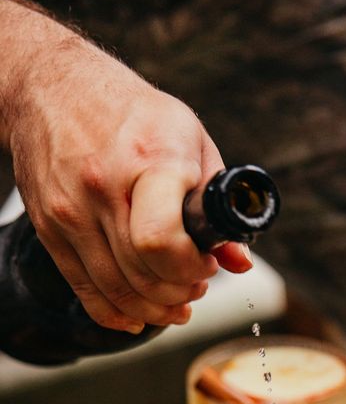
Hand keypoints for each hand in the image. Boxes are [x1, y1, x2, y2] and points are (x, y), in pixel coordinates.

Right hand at [8, 37, 251, 332]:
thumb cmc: (134, 113)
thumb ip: (217, 202)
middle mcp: (102, 188)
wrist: (53, 86)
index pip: (162, 242)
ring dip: (155, 308)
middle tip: (197, 284)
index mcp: (148, 161)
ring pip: (118, 290)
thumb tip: (238, 261)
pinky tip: (140, 316)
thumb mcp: (190, 140)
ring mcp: (70, 211)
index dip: (191, 267)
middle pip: (144, 274)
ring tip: (176, 300)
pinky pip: (85, 290)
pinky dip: (116, 313)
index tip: (207, 263)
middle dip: (181, 291)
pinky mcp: (49, 228)